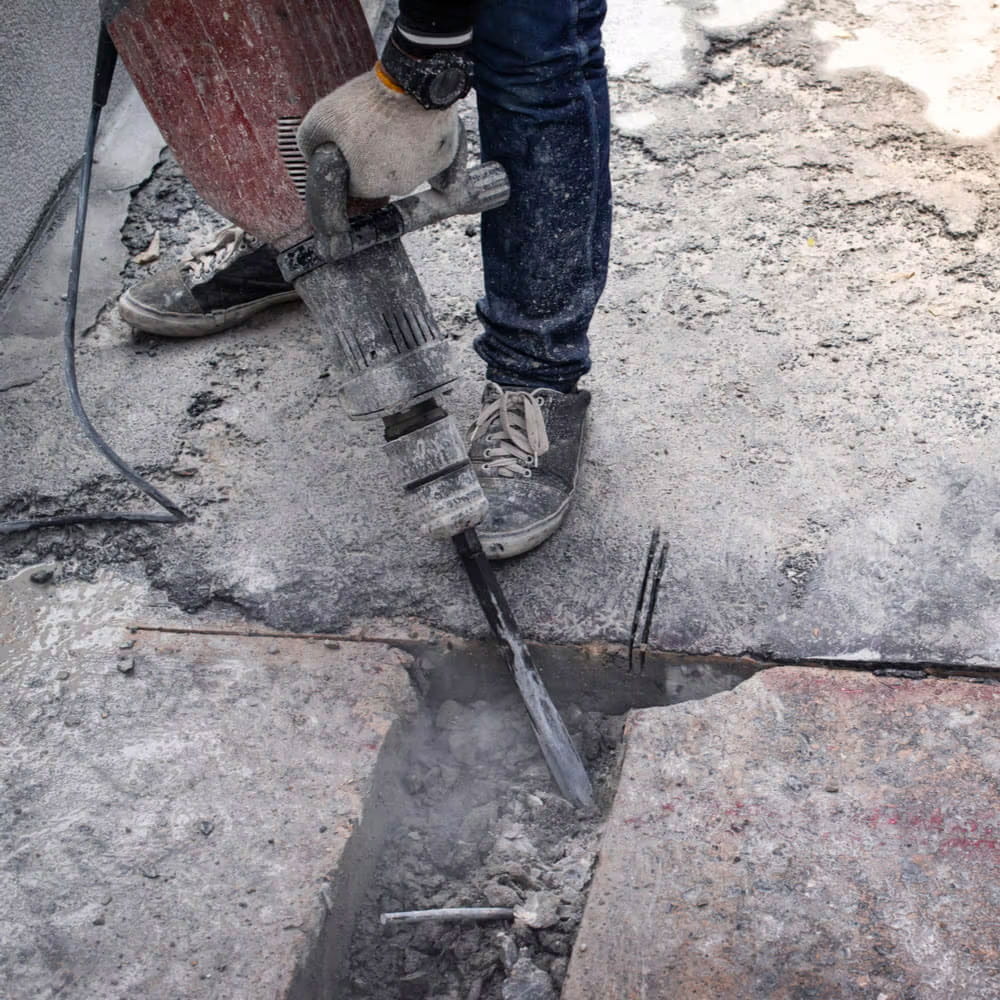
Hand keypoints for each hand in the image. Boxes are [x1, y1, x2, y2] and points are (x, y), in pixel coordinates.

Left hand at [297, 68, 459, 199]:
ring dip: (395, 151)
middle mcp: (397, 188)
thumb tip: (310, 155)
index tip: (350, 138)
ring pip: (403, 167)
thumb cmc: (368, 101)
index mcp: (366, 185)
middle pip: (378, 176)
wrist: (414, 81)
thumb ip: (309, 142)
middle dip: (372, 156)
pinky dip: (419, 145)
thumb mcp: (322, 116)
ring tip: (392, 122)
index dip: (348, 159)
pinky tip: (412, 125)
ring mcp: (423, 175)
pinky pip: (426, 157)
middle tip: (371, 127)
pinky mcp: (442, 159)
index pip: (351, 182)